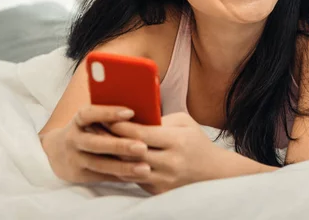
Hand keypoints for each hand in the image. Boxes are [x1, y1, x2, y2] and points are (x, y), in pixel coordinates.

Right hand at [40, 105, 150, 183]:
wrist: (56, 152)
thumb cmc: (86, 129)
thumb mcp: (90, 119)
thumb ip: (108, 117)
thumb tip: (143, 114)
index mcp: (78, 120)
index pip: (90, 114)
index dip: (108, 113)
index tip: (130, 112)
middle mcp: (74, 139)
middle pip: (96, 143)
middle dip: (120, 146)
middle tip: (143, 147)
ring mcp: (75, 158)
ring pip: (100, 164)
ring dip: (123, 167)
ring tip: (145, 168)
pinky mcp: (80, 175)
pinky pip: (103, 177)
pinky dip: (121, 177)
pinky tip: (138, 176)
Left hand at [109, 113, 225, 194]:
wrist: (213, 172)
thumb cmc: (196, 141)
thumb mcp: (184, 122)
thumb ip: (160, 119)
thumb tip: (133, 116)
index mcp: (177, 141)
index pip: (140, 134)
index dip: (120, 126)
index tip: (106, 118)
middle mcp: (170, 163)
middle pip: (131, 152)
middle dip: (111, 140)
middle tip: (95, 130)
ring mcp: (164, 180)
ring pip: (128, 168)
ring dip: (113, 157)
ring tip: (100, 144)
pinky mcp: (159, 192)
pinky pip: (134, 180)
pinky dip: (122, 169)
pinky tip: (113, 159)